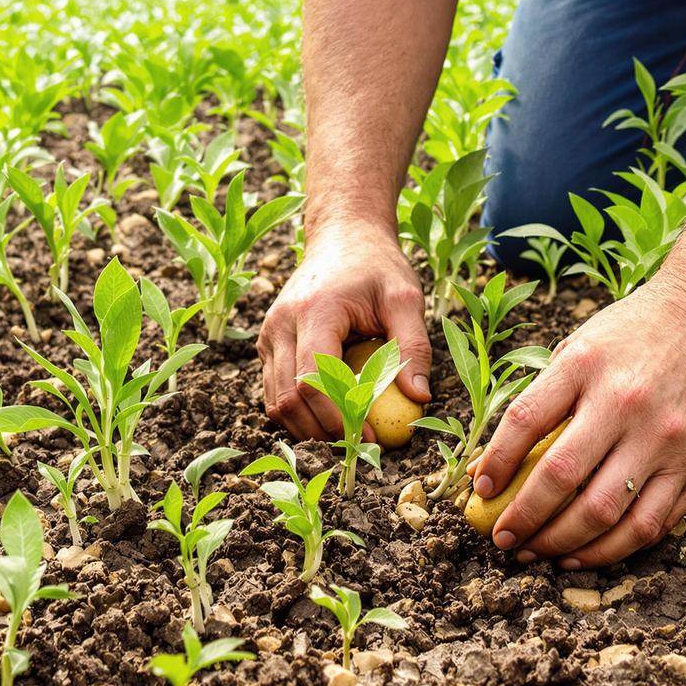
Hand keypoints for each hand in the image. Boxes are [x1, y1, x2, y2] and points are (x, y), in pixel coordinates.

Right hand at [257, 219, 432, 439]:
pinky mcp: (266, 343)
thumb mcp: (406, 298)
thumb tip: (419, 397)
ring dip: (307, 428)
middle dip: (323, 431)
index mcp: (316, 310)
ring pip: (275, 401)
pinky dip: (296, 414)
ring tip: (344, 440)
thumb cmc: (377, 266)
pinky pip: (272, 391)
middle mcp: (282, 323)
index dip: (340, 417)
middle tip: (359, 449)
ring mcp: (268, 334)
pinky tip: (326, 421)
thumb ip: (414, 346)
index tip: (370, 439)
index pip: (316, 378)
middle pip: (290, 397)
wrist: (341, 236)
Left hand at [470, 280, 685, 567]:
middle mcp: (627, 404)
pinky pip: (651, 525)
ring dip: (562, 544)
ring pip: (606, 513)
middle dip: (524, 517)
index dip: (495, 463)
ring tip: (536, 553)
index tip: (478, 491)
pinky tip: (581, 554)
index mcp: (585, 366)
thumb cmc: (631, 336)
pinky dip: (611, 549)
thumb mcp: (575, 351)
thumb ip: (537, 405)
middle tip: (502, 538)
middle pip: (562, 477)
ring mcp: (668, 439)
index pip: (524, 422)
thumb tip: (488, 470)